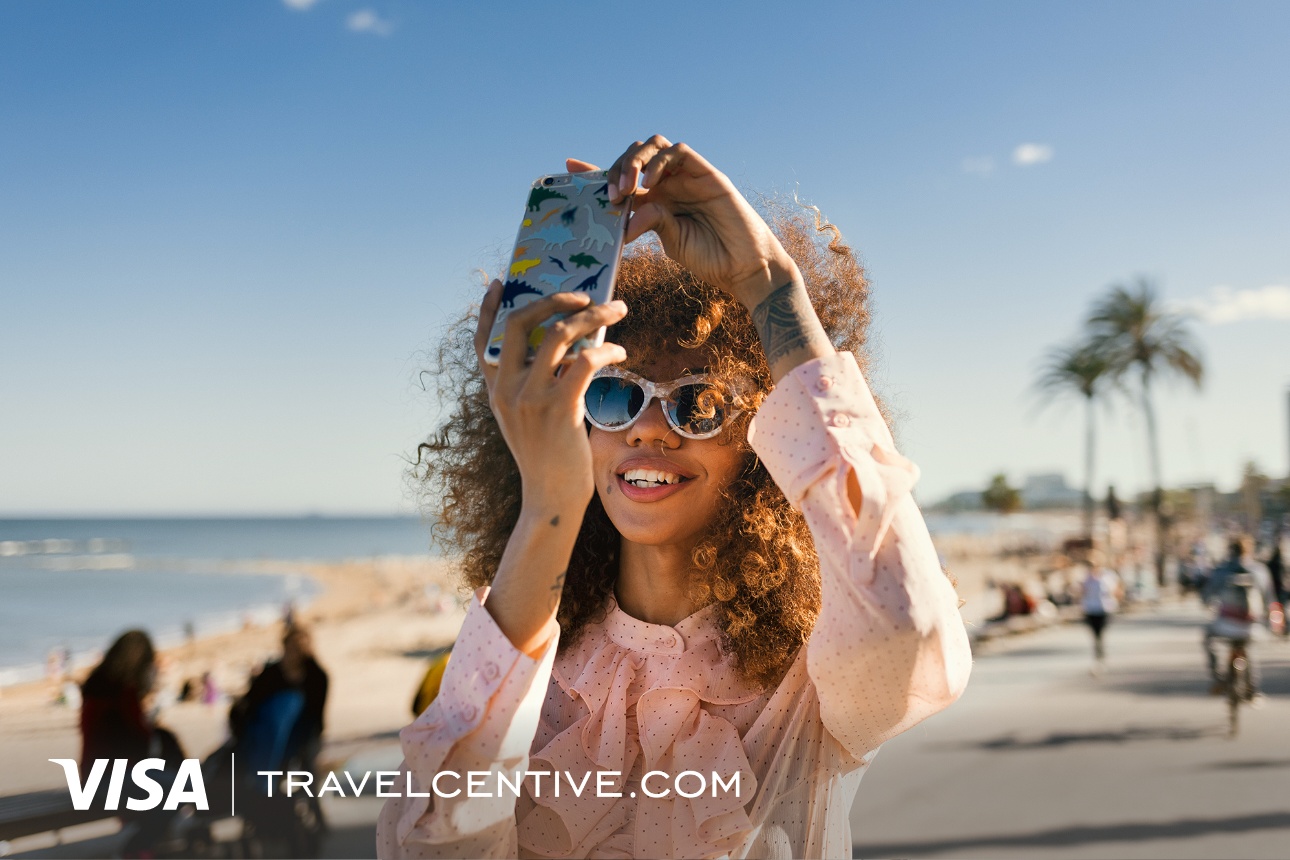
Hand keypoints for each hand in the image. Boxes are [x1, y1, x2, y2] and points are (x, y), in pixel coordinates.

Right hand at [473, 280, 627, 508]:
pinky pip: (586, 361)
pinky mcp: (559, 408)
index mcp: (495, 389)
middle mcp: (506, 389)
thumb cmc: (548, 457)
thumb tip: (570, 347)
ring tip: (617, 310)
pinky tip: (621, 353)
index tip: (501, 283)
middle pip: (521, 322)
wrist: (550, 497)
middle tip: (582, 293)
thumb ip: (536, 384)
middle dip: (553, 298)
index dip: (488, 308)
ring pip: (560, 334)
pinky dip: (607, 349)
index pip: (483, 340)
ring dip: (594, 315)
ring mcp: (530, 397)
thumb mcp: (528, 418)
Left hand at [565, 135, 798, 308]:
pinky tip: (649, 184)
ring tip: (627, 190)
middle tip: (609, 194)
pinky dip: (659, 162)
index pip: (621, 177)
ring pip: (653, 146)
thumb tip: (624, 217)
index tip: (568, 166)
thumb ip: (650, 221)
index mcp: (655, 200)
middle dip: (615, 168)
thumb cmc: (710, 258)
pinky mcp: (706, 172)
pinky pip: (678, 152)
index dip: (596, 170)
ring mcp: (687, 176)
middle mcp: (668, 183)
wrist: (745, 266)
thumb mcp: (671, 241)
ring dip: (633, 162)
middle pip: (633, 156)